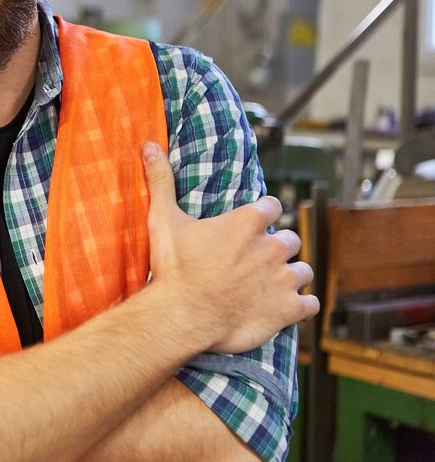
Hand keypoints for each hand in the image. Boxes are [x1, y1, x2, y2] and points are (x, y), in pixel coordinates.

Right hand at [140, 141, 318, 353]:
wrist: (182, 316)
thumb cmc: (174, 268)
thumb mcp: (163, 219)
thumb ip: (161, 181)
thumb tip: (150, 146)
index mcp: (247, 223)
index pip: (271, 206)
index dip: (262, 213)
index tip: (252, 224)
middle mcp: (271, 247)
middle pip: (289, 238)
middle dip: (277, 246)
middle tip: (256, 258)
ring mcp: (283, 279)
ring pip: (303, 271)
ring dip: (291, 275)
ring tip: (272, 283)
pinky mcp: (287, 309)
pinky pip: (311, 304)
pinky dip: (302, 305)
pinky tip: (287, 307)